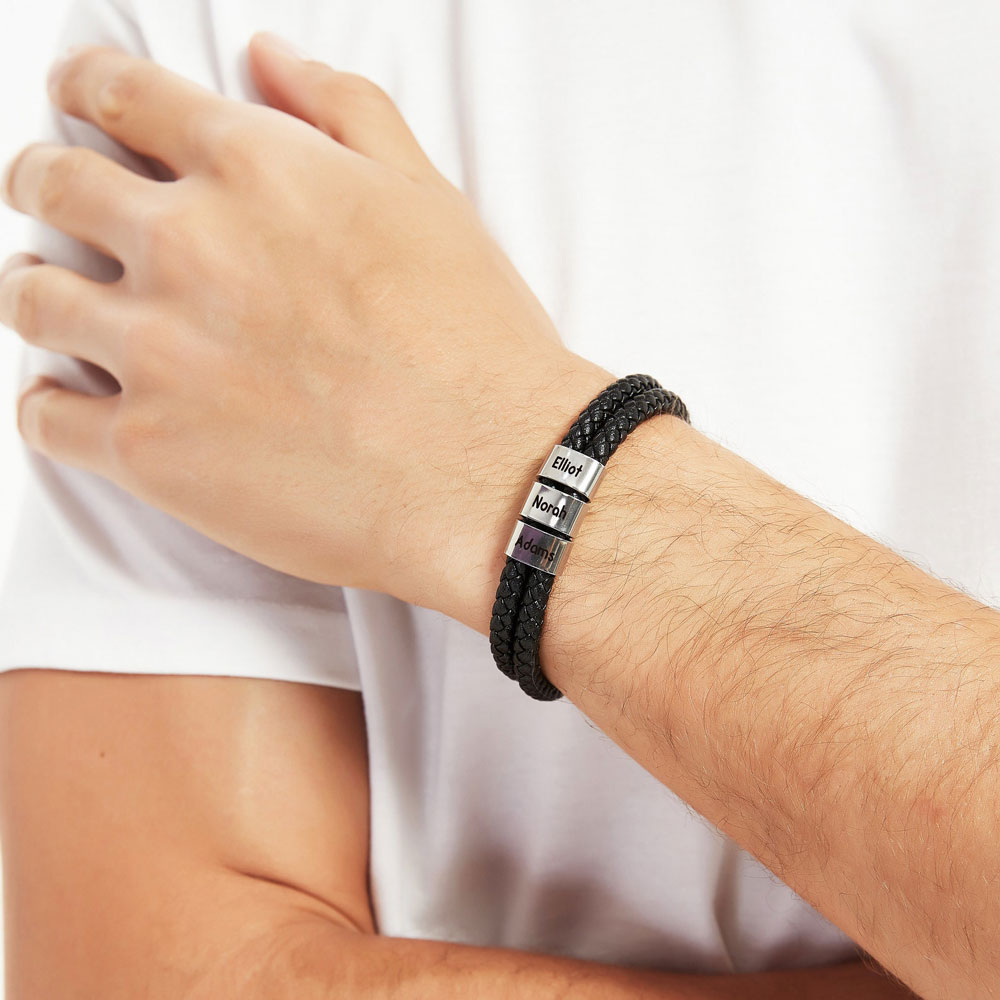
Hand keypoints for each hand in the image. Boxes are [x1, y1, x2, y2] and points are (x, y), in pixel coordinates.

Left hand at [0, 35, 611, 627]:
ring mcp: (158, 351)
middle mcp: (186, 246)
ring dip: (42, 294)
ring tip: (68, 308)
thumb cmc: (474, 343)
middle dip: (45, 181)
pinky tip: (77, 402)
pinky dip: (49, 406)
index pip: (119, 93)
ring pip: (33, 299)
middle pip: (52, 184)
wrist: (490, 473)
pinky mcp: (149, 450)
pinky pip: (44, 418)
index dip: (87, 87)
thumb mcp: (429, 196)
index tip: (79, 98)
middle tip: (56, 200)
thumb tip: (269, 57)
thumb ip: (342, 110)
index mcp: (253, 168)